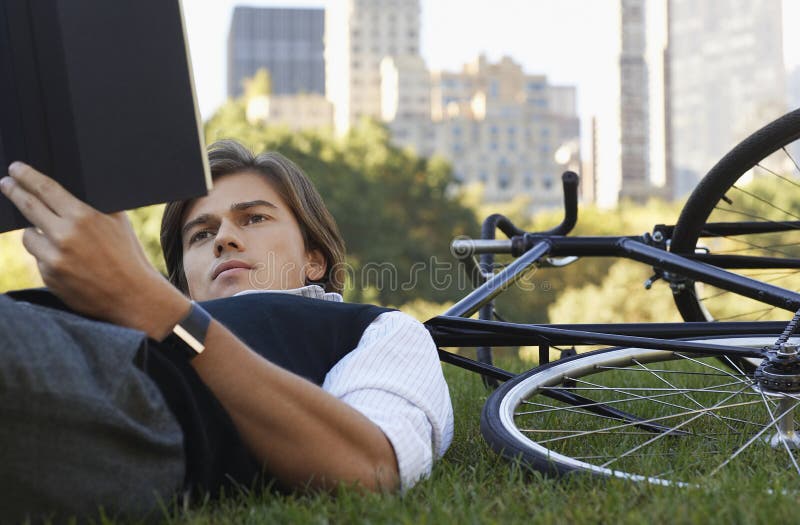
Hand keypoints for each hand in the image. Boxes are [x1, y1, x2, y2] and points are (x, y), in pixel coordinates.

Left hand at [1, 162, 188, 337]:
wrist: (132, 295)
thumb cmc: (128, 255)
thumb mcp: (118, 221)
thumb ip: (93, 204)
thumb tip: (69, 189)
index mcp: (83, 217)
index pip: (45, 188)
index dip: (26, 176)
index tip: (15, 169)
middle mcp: (64, 236)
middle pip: (28, 206)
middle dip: (14, 191)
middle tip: (6, 183)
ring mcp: (54, 258)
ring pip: (29, 236)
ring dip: (37, 232)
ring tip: (56, 238)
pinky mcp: (49, 277)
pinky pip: (39, 258)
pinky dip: (48, 257)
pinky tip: (70, 263)